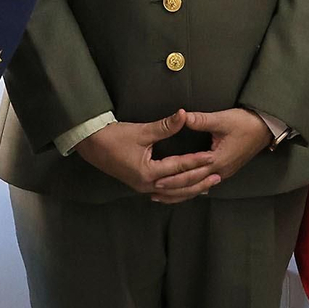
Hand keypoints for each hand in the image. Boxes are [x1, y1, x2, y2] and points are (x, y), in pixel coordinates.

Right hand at [74, 110, 216, 196]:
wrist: (91, 144)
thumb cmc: (114, 137)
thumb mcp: (141, 131)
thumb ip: (165, 126)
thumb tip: (184, 115)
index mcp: (147, 173)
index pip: (178, 168)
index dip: (196, 162)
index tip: (212, 157)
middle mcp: (146, 184)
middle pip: (179, 186)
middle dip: (199, 181)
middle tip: (217, 176)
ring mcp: (142, 186)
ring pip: (172, 192)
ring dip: (190, 189)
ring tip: (208, 185)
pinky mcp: (140, 184)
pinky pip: (164, 191)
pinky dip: (177, 190)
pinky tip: (186, 189)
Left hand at [150, 108, 272, 203]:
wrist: (265, 128)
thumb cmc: (245, 123)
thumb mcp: (222, 119)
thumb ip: (201, 120)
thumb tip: (182, 116)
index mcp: (218, 160)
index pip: (190, 173)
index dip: (172, 177)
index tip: (156, 179)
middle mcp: (220, 171)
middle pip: (192, 184)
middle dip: (172, 189)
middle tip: (153, 190)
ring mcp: (223, 173)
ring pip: (198, 188)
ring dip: (181, 192)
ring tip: (163, 196)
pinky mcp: (225, 170)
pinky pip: (205, 184)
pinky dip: (192, 188)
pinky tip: (184, 190)